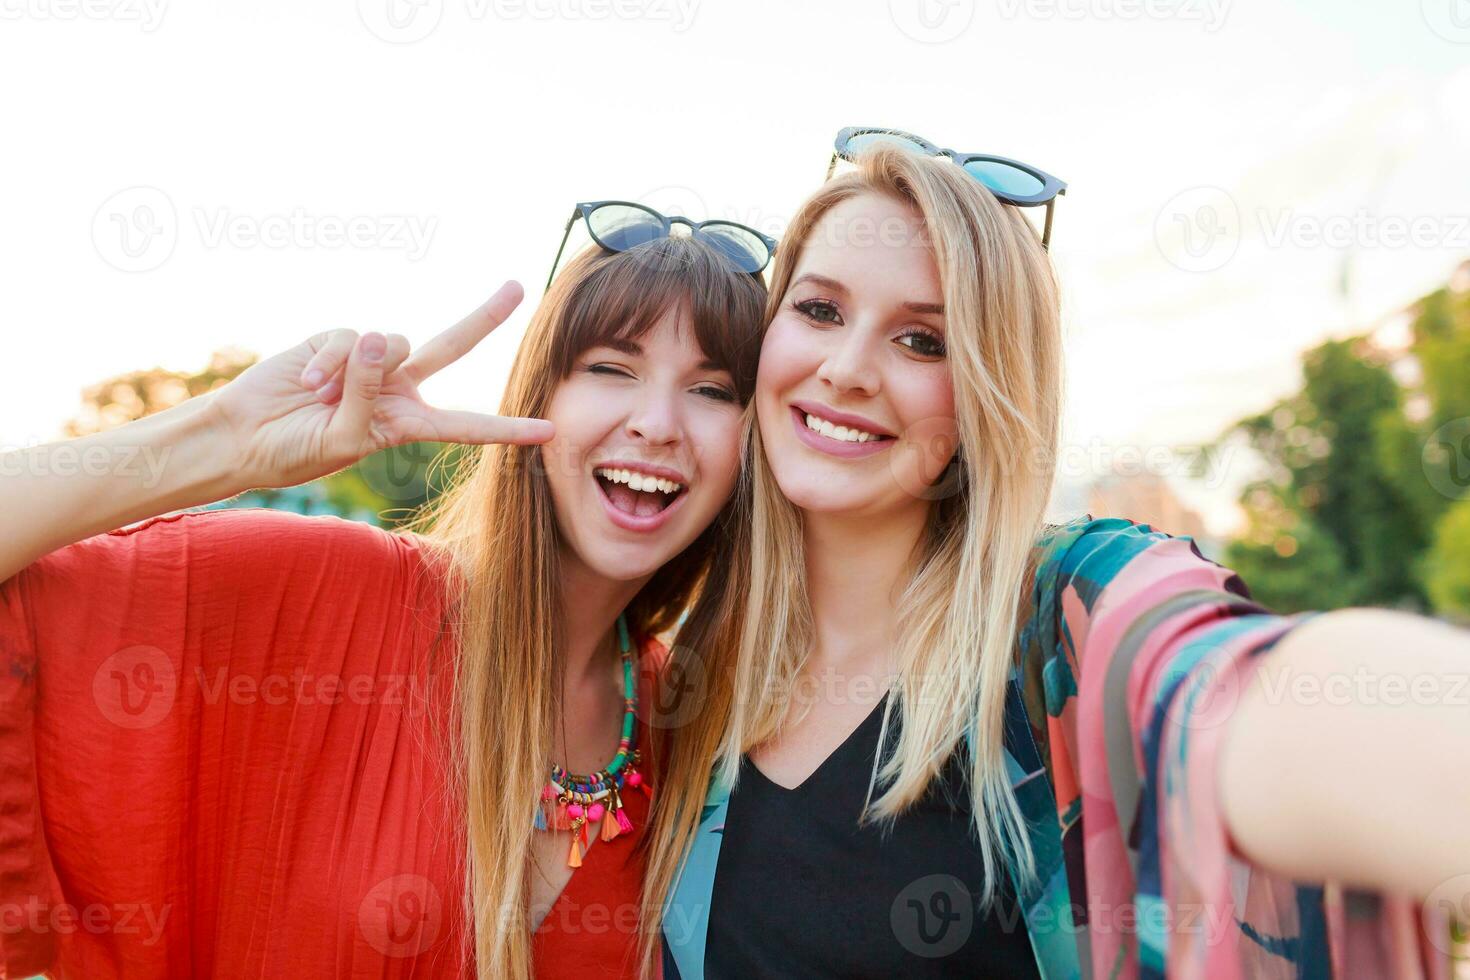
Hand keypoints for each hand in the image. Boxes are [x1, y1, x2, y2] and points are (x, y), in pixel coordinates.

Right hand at [205, 281, 553, 490]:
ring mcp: (369, 361)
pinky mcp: (337, 341)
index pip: (467, 426)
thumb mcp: (343, 439)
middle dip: (485, 317)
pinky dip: (330, 363)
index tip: (550, 432)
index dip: (507, 430)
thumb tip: (380, 337)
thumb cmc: (295, 452)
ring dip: (356, 373)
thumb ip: (367, 395)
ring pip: (394, 342)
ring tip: (321, 399)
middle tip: (518, 287)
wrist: (243, 436)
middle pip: (451, 347)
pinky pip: (352, 338)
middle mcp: (396, 387)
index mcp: (408, 423)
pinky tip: (308, 383)